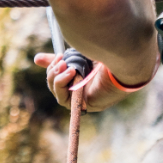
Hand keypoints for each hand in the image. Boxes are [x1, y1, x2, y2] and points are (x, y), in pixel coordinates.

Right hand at [35, 52, 151, 111]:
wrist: (126, 66)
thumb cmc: (108, 59)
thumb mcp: (80, 57)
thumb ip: (60, 60)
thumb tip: (36, 59)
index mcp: (81, 77)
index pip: (58, 76)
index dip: (50, 69)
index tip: (40, 59)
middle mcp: (81, 89)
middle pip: (55, 85)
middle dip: (53, 72)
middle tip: (60, 60)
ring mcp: (82, 99)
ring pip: (57, 92)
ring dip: (57, 78)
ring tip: (67, 66)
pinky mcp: (83, 105)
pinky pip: (64, 99)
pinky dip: (63, 86)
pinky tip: (70, 74)